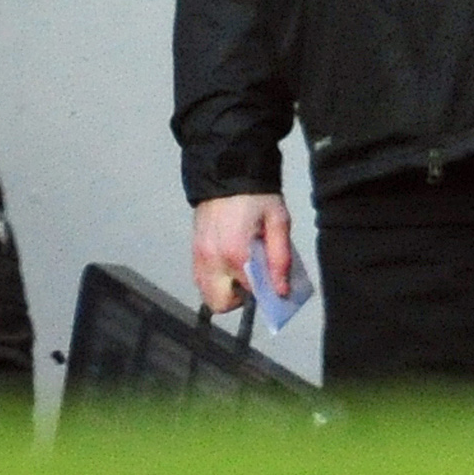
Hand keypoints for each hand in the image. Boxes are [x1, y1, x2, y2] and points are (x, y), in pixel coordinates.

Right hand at [192, 192, 292, 314]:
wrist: (228, 170)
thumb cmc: (257, 196)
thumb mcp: (278, 222)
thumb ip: (280, 259)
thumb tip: (281, 291)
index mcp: (236, 253)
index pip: (249, 293)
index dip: (263, 291)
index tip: (271, 282)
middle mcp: (212, 259)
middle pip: (219, 304)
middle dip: (237, 298)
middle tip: (251, 278)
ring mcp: (198, 256)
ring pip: (206, 294)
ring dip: (223, 289)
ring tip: (240, 269)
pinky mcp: (192, 250)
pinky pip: (199, 278)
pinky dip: (213, 278)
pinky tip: (227, 261)